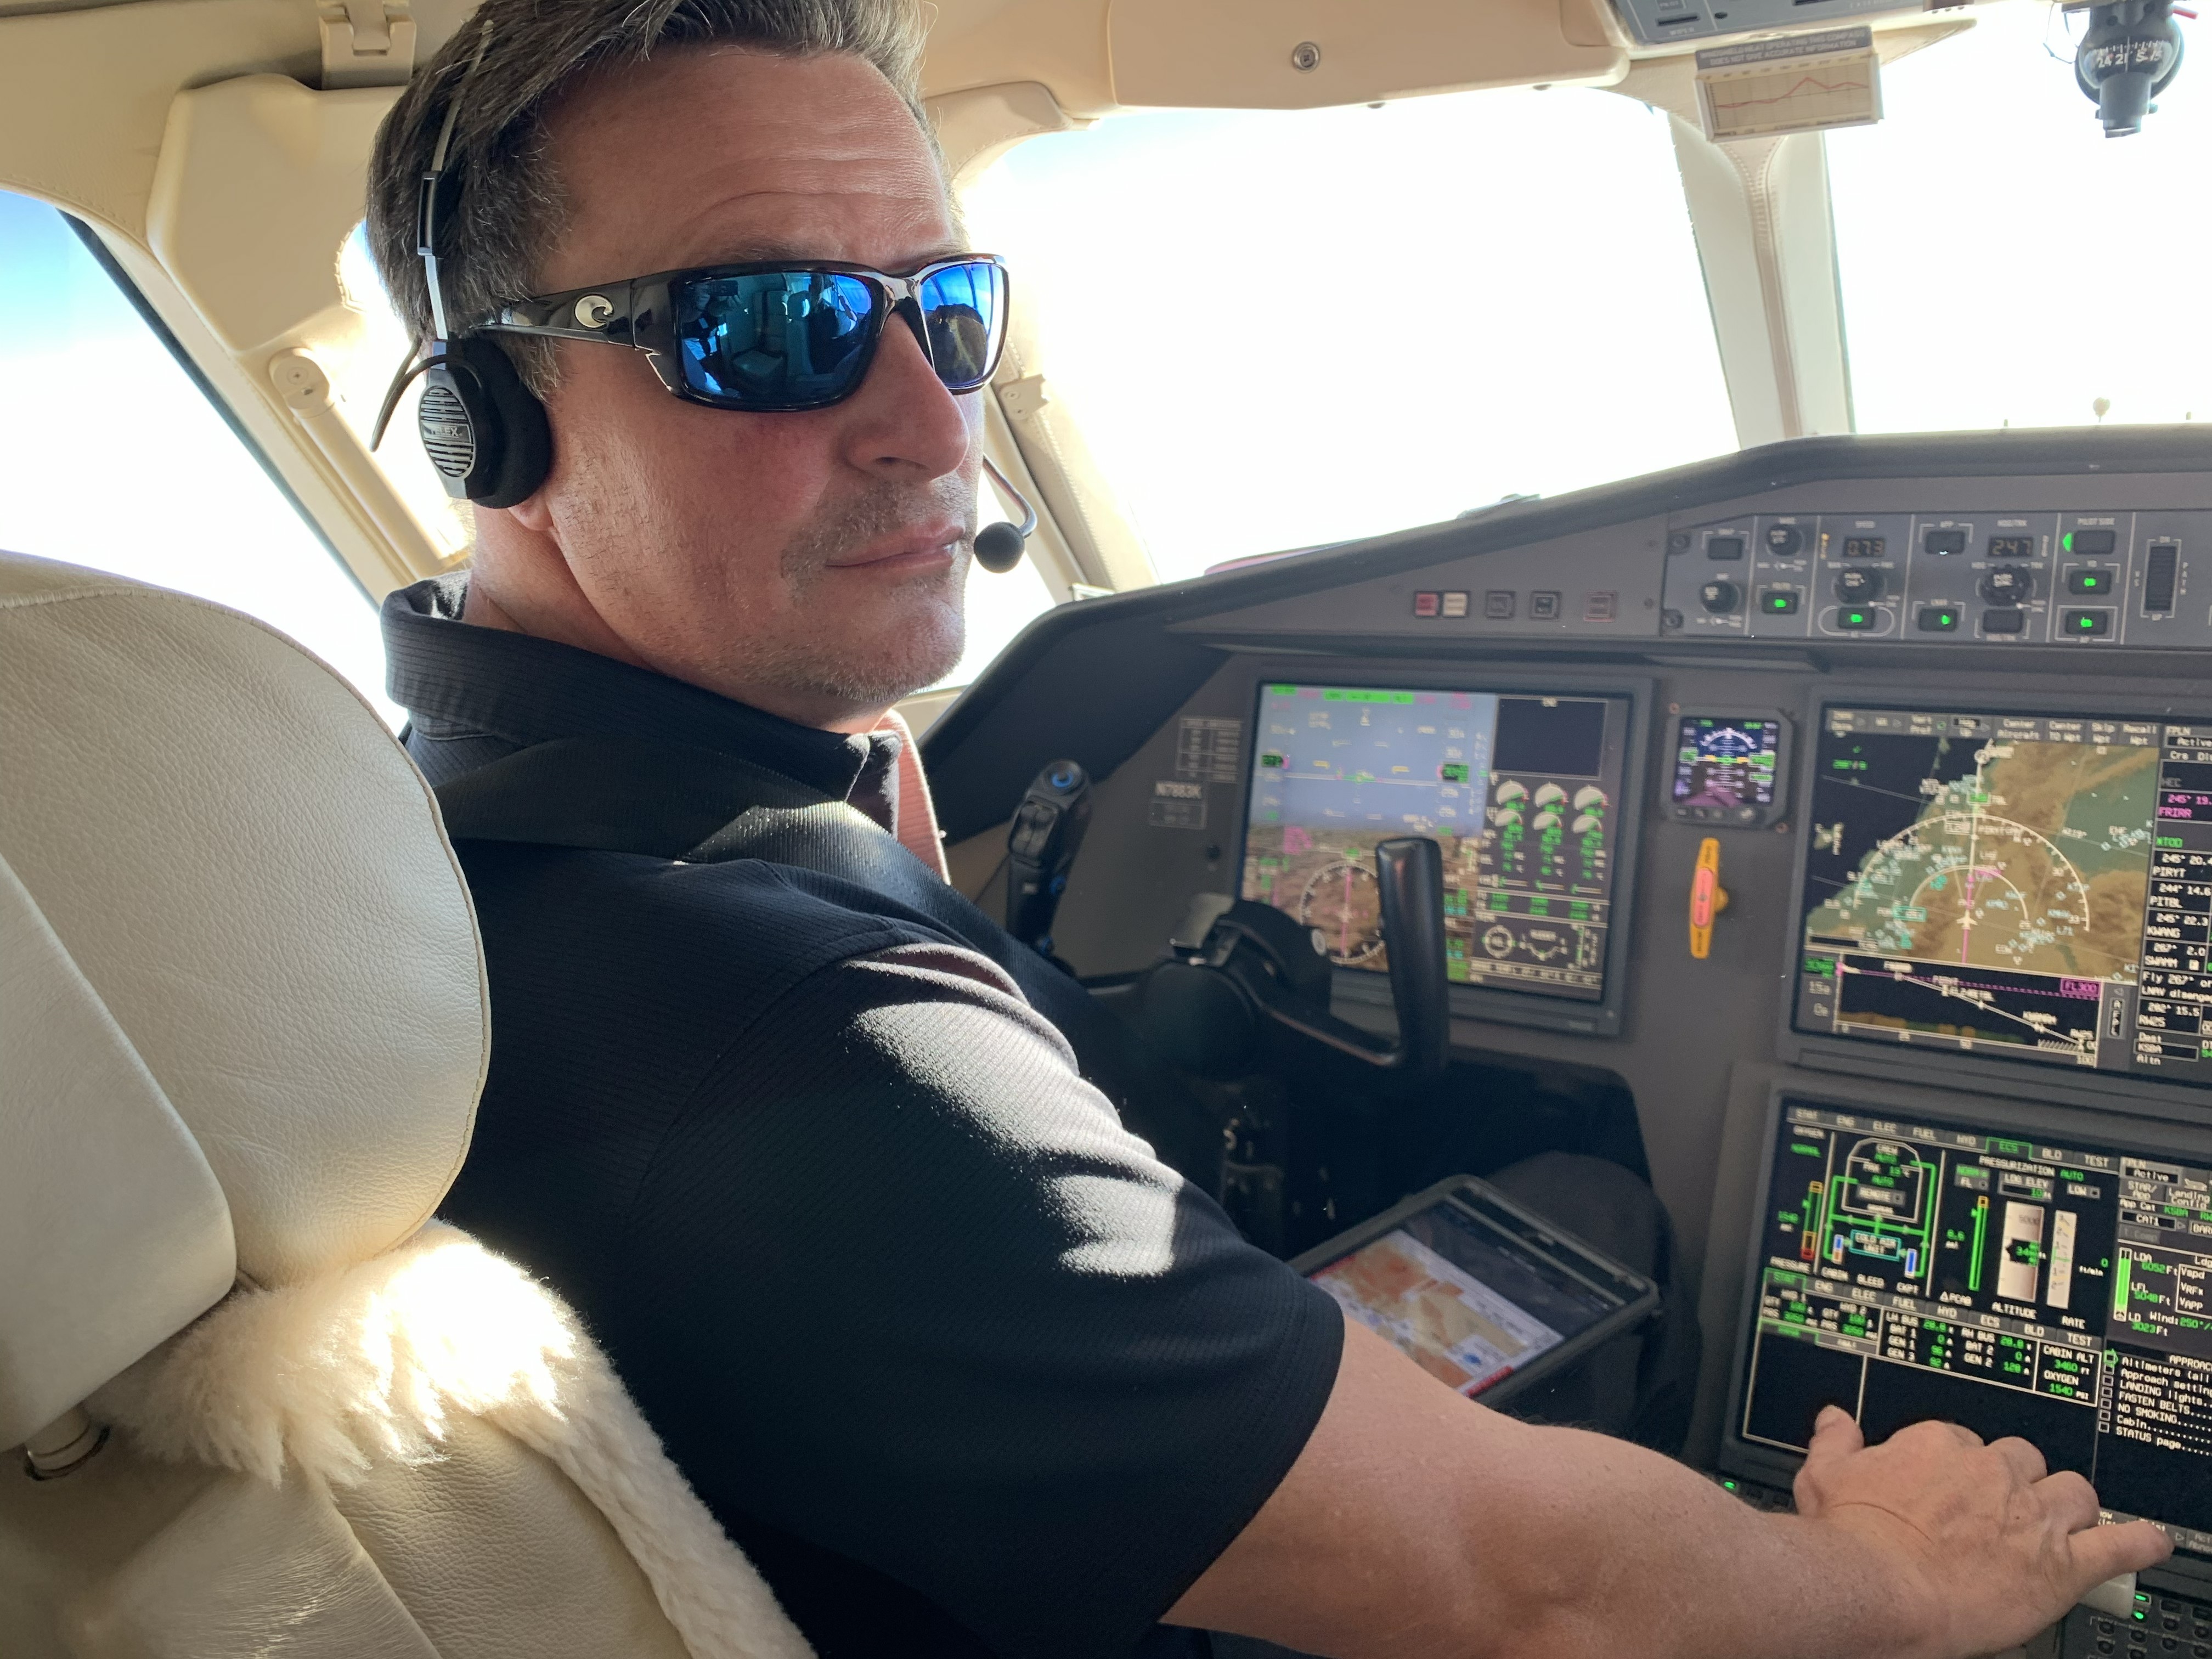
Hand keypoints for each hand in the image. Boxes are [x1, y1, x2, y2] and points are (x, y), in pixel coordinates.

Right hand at [1792, 1405, 2170, 1658]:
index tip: (1955, 1491)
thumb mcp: (1824, 1475)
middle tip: (2003, 1512)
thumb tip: (1834, 1418)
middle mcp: (1992, 1473)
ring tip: (2064, 1526)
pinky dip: (2140, 1544)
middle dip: (2018, 1483)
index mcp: (1938, 1446)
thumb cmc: (1849, 1538)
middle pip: (2024, 1462)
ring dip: (2070, 1508)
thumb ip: (1835, 1441)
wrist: (1876, 1589)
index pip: (1965, 1445)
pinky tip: (2149, 1543)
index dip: (1962, 1471)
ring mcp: (2031, 1516)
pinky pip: (2118, 1545)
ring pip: (2073, 1494)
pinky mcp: (2061, 1564)